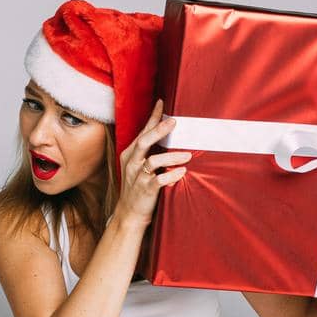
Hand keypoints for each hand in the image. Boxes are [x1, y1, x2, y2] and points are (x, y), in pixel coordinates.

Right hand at [113, 98, 191, 229]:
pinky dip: (171, 175)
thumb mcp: (140, 167)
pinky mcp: (145, 190)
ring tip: (187, 155)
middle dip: (158, 130)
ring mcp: (137, 177)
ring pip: (152, 161)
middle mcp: (132, 163)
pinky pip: (158, 181)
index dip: (152, 117)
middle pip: (143, 142)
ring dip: (171, 157)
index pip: (142, 132)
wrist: (129, 214)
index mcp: (130, 154)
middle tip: (174, 122)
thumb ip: (152, 153)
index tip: (162, 103)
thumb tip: (170, 136)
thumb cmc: (138, 188)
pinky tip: (182, 172)